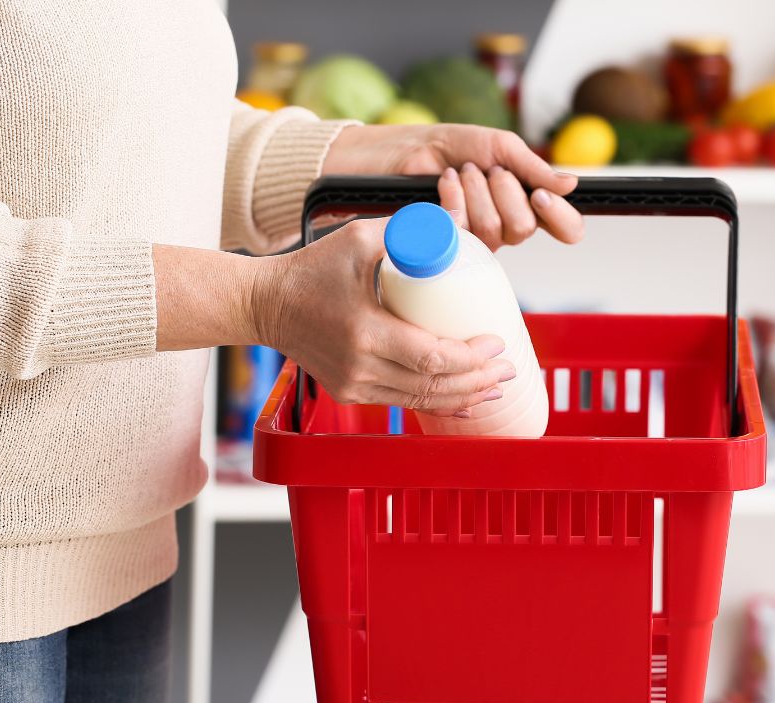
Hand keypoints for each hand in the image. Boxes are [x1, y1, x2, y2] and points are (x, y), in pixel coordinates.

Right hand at [251, 217, 513, 414]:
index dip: (471, 357)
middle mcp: (359, 367)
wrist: (265, 305)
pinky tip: (465, 402)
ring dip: (464, 395)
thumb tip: (454, 226)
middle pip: (433, 385)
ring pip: (421, 400)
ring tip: (495, 384)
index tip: (497, 342)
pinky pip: (403, 403)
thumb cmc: (311, 269)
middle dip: (478, 379)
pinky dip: (437, 403)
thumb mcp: (358, 239)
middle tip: (508, 366)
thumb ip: (406, 232)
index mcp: (364, 332)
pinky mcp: (350, 391)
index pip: (432, 358)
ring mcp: (353, 385)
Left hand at [322, 124, 583, 249]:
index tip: (540, 195)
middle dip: (503, 190)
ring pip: (495, 231)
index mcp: (528, 203)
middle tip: (486, 170)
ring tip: (461, 172)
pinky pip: (465, 232)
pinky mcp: (451, 246)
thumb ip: (533, 167)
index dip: (561, 218)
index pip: (566, 228)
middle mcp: (508, 226)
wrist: (406, 150)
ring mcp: (480, 240)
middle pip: (525, 228)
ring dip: (476, 191)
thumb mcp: (498, 147)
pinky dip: (455, 198)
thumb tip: (570, 185)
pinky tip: (445, 184)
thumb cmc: (452, 146)